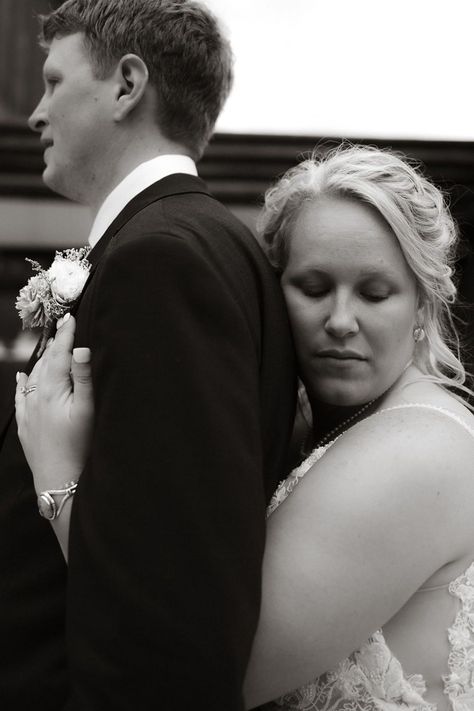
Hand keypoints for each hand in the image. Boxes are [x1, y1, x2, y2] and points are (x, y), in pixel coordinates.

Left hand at [15, 314, 93, 493]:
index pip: (60, 354)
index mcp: (53, 390)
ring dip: (42, 360)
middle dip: (55, 344)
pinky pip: (21, 396)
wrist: (59, 479)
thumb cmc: (79, 446)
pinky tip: (23, 377)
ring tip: (51, 347)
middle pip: (46, 362)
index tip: (70, 317)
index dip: (66, 335)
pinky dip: (23, 383)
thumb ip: (84, 378)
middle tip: (64, 327)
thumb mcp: (87, 410)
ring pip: (33, 377)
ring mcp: (29, 411)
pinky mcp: (26, 425)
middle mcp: (36, 396)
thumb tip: (81, 349)